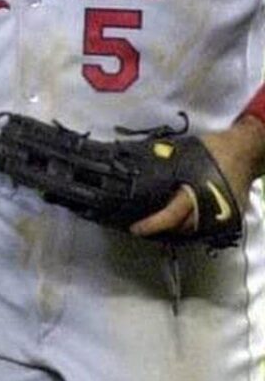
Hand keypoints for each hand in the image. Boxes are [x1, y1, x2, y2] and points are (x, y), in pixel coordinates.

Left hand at [130, 117, 264, 238]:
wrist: (244, 150)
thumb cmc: (213, 150)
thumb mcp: (182, 155)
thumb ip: (163, 167)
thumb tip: (136, 172)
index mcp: (198, 191)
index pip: (171, 215)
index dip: (151, 225)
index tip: (136, 228)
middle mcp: (212, 206)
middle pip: (182, 228)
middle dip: (160, 231)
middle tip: (141, 228)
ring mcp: (223, 213)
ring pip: (194, 231)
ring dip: (175, 231)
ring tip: (155, 228)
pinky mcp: (230, 215)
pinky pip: (206, 226)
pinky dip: (190, 227)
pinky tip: (177, 224)